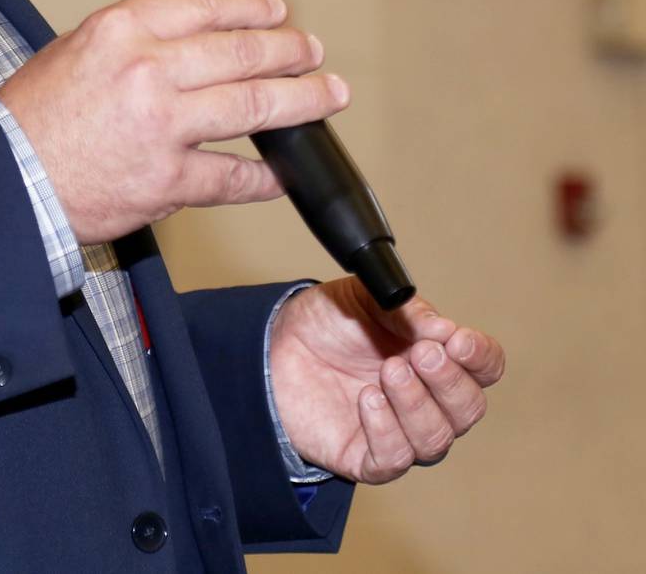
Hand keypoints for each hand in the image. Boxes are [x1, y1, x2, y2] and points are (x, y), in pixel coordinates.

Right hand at [0, 0, 348, 243]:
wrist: (8, 180)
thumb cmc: (31, 120)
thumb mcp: (73, 51)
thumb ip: (130, 40)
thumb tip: (186, 37)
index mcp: (120, 30)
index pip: (206, 7)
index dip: (252, 8)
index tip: (275, 12)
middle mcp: (146, 70)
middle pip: (241, 53)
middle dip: (289, 51)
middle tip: (312, 52)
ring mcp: (162, 126)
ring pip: (254, 107)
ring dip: (301, 101)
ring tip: (326, 96)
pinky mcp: (168, 180)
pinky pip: (234, 177)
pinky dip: (266, 176)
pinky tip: (283, 173)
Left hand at [269, 278, 504, 483]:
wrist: (272, 344)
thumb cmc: (325, 323)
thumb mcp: (362, 298)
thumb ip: (403, 310)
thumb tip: (443, 327)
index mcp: (434, 357)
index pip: (483, 368)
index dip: (480, 357)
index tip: (459, 341)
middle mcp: (425, 400)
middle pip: (468, 408)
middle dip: (449, 381)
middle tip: (420, 354)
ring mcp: (399, 431)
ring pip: (436, 439)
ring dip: (416, 404)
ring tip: (387, 371)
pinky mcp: (366, 457)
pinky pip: (393, 458)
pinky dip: (385, 429)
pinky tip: (367, 399)